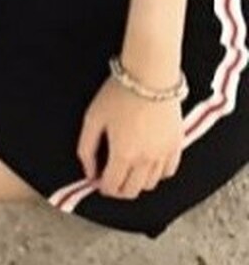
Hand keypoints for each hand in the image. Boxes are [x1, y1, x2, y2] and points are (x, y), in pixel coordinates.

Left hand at [77, 76, 184, 198]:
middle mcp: (146, 158)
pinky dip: (156, 173)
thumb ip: (86, 150)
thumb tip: (89, 173)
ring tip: (128, 168)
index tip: (98, 178)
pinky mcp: (177, 143)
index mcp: (123, 154)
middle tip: (110, 176)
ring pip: (150, 185)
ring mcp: (164, 152)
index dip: (101, 187)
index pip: (111, 187)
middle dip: (117, 188)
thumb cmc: (118, 94)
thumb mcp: (92, 121)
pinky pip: (168, 171)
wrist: (150, 73)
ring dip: (136, 182)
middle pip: (131, 191)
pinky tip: (146, 163)